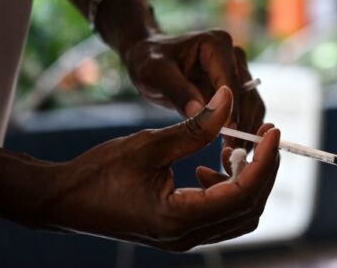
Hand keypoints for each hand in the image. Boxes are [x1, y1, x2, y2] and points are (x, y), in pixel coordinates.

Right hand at [44, 86, 279, 250]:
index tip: (274, 132)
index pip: (242, 193)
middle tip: (267, 136)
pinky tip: (209, 167)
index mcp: (178, 218)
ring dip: (248, 181)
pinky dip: (227, 191)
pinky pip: (219, 216)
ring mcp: (182, 239)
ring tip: (239, 149)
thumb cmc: (97, 172)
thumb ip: (195, 127)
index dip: (265, 162)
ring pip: (238, 215)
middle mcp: (185, 237)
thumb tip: (228, 98)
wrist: (62, 199)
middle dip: (264, 171)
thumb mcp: (148, 144)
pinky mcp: (178, 232)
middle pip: (249, 208)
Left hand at [123, 30, 265, 145]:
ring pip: (252, 106)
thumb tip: (199, 112)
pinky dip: (241, 130)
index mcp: (217, 44)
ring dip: (247, 130)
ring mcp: (238, 71)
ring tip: (233, 156)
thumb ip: (178, 92)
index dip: (231, 110)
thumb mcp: (155, 74)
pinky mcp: (237, 88)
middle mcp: (234, 56)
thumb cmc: (149, 62)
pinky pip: (245, 112)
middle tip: (233, 154)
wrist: (150, 59)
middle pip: (248, 95)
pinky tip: (231, 150)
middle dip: (243, 125)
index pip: (230, 82)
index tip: (227, 136)